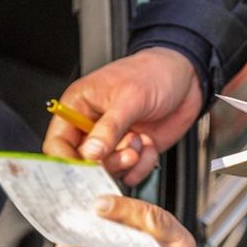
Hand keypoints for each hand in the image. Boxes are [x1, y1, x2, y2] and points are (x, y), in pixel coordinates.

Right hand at [43, 47, 202, 185]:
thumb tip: (89, 153)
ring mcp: (113, 141)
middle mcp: (92, 126)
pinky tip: (149, 147)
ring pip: (107, 171)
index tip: (84, 169)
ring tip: (139, 143)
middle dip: (104, 163)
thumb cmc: (154, 73)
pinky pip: (130, 174)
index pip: (58, 142)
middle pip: (82, 163)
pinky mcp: (132, 151)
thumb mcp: (129, 98)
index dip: (66, 160)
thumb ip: (109, 128)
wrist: (188, 77)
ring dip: (126, 163)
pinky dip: (142, 167)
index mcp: (79, 106)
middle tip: (124, 154)